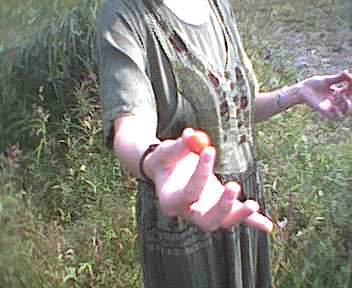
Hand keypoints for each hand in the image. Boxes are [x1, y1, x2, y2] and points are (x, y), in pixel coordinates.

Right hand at [143, 128, 272, 231]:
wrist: (169, 171)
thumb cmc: (166, 161)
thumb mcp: (166, 151)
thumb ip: (178, 146)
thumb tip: (191, 135)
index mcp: (171, 200)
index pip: (188, 193)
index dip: (200, 174)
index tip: (209, 150)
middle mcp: (188, 212)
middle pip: (207, 220)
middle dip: (222, 207)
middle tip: (233, 186)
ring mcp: (204, 212)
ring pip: (223, 221)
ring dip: (239, 215)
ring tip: (253, 205)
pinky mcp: (218, 207)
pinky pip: (235, 216)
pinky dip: (252, 221)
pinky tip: (267, 225)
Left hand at [300, 70, 351, 119]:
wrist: (301, 89)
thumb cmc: (312, 85)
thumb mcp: (327, 80)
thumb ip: (338, 78)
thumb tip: (348, 72)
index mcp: (337, 93)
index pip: (349, 92)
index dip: (351, 86)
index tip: (348, 79)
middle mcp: (334, 101)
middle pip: (350, 103)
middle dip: (350, 95)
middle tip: (345, 89)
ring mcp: (329, 106)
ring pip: (345, 112)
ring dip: (347, 104)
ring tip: (341, 95)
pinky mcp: (323, 110)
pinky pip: (334, 117)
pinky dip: (338, 113)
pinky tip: (336, 106)